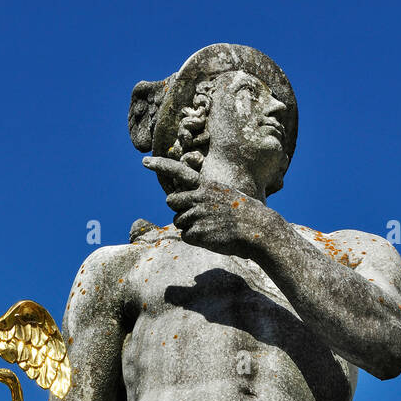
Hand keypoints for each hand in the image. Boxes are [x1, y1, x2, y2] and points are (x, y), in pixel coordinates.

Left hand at [142, 157, 267, 255]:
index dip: (160, 166)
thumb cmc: (245, 214)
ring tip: (210, 227)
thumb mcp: (226, 195)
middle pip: (171, 201)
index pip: (178, 172)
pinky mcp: (197, 232)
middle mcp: (198, 197)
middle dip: (179, 209)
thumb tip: (191, 207)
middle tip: (197, 215)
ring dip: (190, 227)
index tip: (144, 162)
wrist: (256, 229)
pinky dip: (195, 239)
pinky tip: (211, 237)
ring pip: (179, 221)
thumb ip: (206, 196)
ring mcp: (196, 215)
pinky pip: (185, 236)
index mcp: (206, 185)